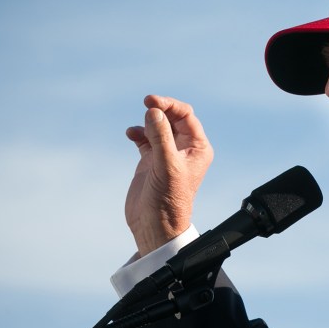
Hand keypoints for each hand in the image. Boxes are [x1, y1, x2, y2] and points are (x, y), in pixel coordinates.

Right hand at [124, 95, 213, 255]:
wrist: (155, 225)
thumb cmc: (167, 200)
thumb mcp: (166, 165)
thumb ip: (160, 137)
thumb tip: (153, 112)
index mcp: (197, 148)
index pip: (186, 116)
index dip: (169, 105)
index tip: (150, 102)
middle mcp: (184, 149)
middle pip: (172, 118)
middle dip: (158, 110)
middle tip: (145, 105)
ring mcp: (167, 155)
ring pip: (158, 127)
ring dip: (147, 122)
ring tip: (138, 131)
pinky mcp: (151, 161)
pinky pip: (146, 139)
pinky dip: (138, 133)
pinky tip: (130, 134)